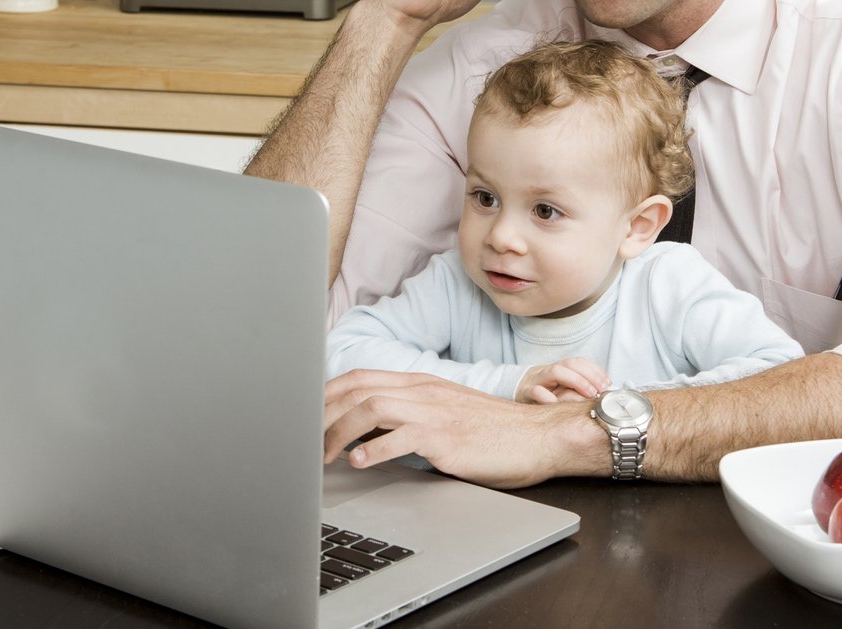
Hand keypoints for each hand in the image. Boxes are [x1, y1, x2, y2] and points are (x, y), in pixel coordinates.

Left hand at [323, 369, 600, 488]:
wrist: (539, 436)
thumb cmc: (495, 433)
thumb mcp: (447, 415)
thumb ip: (412, 418)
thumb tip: (371, 437)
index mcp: (421, 384)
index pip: (360, 379)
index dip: (326, 395)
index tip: (306, 416)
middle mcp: (423, 391)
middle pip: (356, 390)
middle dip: (321, 415)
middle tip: (302, 442)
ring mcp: (434, 412)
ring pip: (370, 408)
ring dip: (338, 432)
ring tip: (323, 456)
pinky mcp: (446, 437)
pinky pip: (401, 437)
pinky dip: (374, 449)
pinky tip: (359, 463)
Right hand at [515, 357, 610, 403]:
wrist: (514, 392)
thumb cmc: (543, 393)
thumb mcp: (561, 390)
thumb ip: (579, 389)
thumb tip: (603, 394)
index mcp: (559, 368)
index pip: (579, 361)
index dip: (595, 370)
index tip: (608, 383)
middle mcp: (549, 371)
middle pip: (570, 364)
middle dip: (588, 375)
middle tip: (601, 389)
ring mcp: (537, 380)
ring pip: (555, 371)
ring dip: (576, 380)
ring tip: (589, 393)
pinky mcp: (526, 393)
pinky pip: (537, 392)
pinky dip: (548, 397)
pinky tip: (560, 404)